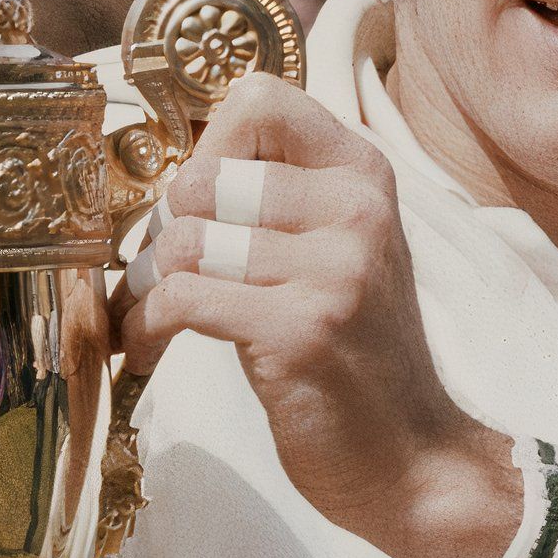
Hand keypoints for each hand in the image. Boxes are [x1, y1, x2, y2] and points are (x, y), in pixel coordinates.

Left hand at [109, 76, 516, 557]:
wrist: (413, 458)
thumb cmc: (355, 352)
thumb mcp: (339, 250)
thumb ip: (282, 195)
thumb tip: (181, 163)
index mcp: (363, 172)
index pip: (259, 99)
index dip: (206, 146)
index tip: (197, 204)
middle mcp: (356, 207)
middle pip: (204, 177)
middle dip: (162, 231)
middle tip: (159, 274)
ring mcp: (335, 267)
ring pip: (185, 241)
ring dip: (145, 286)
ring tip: (149, 316)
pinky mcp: (301, 328)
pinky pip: (182, 300)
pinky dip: (147, 327)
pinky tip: (149, 350)